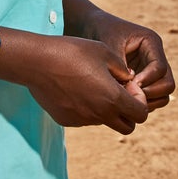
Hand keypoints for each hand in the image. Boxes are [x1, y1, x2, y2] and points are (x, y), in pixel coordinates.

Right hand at [23, 35, 150, 134]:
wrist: (36, 61)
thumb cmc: (72, 51)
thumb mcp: (104, 52)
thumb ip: (122, 69)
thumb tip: (129, 79)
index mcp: (113, 98)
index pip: (141, 114)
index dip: (140, 100)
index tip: (128, 84)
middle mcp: (99, 114)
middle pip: (128, 127)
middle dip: (129, 112)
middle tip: (118, 92)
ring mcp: (82, 120)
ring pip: (105, 122)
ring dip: (107, 109)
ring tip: (93, 85)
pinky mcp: (67, 120)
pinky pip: (84, 119)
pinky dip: (87, 109)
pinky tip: (75, 88)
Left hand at [82, 9, 175, 112]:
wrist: (93, 28)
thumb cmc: (102, 32)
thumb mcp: (109, 44)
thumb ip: (120, 65)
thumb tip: (128, 88)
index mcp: (151, 42)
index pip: (160, 68)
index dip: (147, 80)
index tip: (129, 83)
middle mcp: (156, 57)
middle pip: (168, 84)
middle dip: (150, 93)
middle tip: (129, 95)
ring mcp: (153, 71)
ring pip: (163, 94)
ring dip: (148, 101)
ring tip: (126, 100)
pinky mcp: (146, 81)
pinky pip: (153, 99)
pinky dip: (142, 103)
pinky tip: (124, 101)